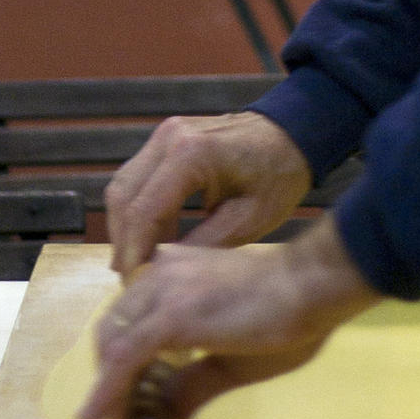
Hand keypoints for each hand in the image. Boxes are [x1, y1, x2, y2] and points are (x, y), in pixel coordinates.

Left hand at [77, 212, 380, 418]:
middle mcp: (162, 273)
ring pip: (115, 346)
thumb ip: (194, 381)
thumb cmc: (288, 313)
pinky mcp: (170, 316)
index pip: (132, 318)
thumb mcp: (233, 356)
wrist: (313, 285)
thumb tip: (166, 415)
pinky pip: (126, 358)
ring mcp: (164, 291)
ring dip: (109, 393)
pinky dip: (109, 392)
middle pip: (114, 331)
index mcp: (178, 272)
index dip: (120, 362)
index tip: (123, 401)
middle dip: (110, 380)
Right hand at [105, 110, 311, 279]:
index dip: (133, 252)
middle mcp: (169, 138)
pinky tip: (153, 236)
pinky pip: (138, 175)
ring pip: (123, 185)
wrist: (296, 132)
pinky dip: (138, 207)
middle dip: (123, 240)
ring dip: (126, 224)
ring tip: (138, 261)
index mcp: (191, 155)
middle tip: (131, 277)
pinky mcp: (167, 137)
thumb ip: (200, 247)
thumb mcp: (247, 221)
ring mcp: (165, 133)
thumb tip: (158, 275)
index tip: (132, 285)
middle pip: (123, 196)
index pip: (143, 211)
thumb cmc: (280, 176)